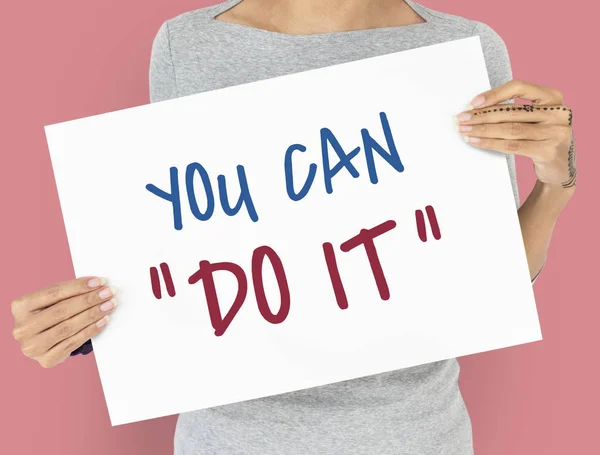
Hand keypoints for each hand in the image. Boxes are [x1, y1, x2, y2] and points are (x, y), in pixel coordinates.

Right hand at [11, 277, 116, 367]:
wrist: (42, 344)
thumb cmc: (50, 316)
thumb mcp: (51, 302)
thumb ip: (68, 293)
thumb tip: (98, 284)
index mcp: (20, 307)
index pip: (54, 292)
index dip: (79, 286)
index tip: (100, 281)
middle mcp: (22, 328)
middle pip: (62, 310)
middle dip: (90, 300)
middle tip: (109, 293)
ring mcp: (32, 346)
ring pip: (69, 327)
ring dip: (93, 314)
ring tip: (110, 305)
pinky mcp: (46, 360)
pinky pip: (73, 343)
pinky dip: (91, 330)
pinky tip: (103, 321)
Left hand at [456, 79, 576, 190]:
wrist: (560, 167)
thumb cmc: (541, 138)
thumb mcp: (534, 119)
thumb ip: (514, 111)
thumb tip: (476, 109)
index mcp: (552, 97)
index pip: (519, 87)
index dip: (495, 94)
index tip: (474, 102)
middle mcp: (557, 112)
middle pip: (511, 111)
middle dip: (482, 115)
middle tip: (461, 119)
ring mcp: (555, 132)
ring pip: (511, 129)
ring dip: (483, 130)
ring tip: (464, 130)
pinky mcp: (548, 151)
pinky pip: (513, 146)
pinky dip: (491, 143)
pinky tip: (476, 141)